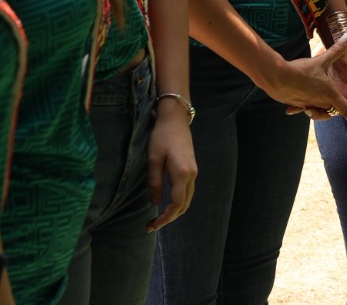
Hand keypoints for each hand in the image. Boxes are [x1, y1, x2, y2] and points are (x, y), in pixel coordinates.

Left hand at [146, 99, 197, 230]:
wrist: (175, 119)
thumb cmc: (161, 137)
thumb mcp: (153, 160)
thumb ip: (154, 183)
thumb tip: (155, 204)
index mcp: (182, 174)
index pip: (176, 204)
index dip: (165, 218)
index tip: (152, 226)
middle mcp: (192, 175)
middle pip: (184, 205)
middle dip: (170, 218)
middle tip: (152, 225)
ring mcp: (194, 172)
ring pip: (187, 199)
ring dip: (174, 211)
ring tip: (158, 217)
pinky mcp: (192, 169)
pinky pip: (187, 191)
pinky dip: (178, 202)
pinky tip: (166, 203)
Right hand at [265, 36, 346, 142]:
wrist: (276, 77)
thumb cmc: (300, 70)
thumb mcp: (321, 60)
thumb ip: (336, 50)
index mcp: (330, 95)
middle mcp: (321, 103)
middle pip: (332, 109)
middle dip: (335, 105)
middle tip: (336, 97)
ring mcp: (309, 105)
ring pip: (319, 108)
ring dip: (319, 103)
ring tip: (314, 87)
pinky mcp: (298, 105)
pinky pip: (306, 106)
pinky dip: (305, 102)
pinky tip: (299, 98)